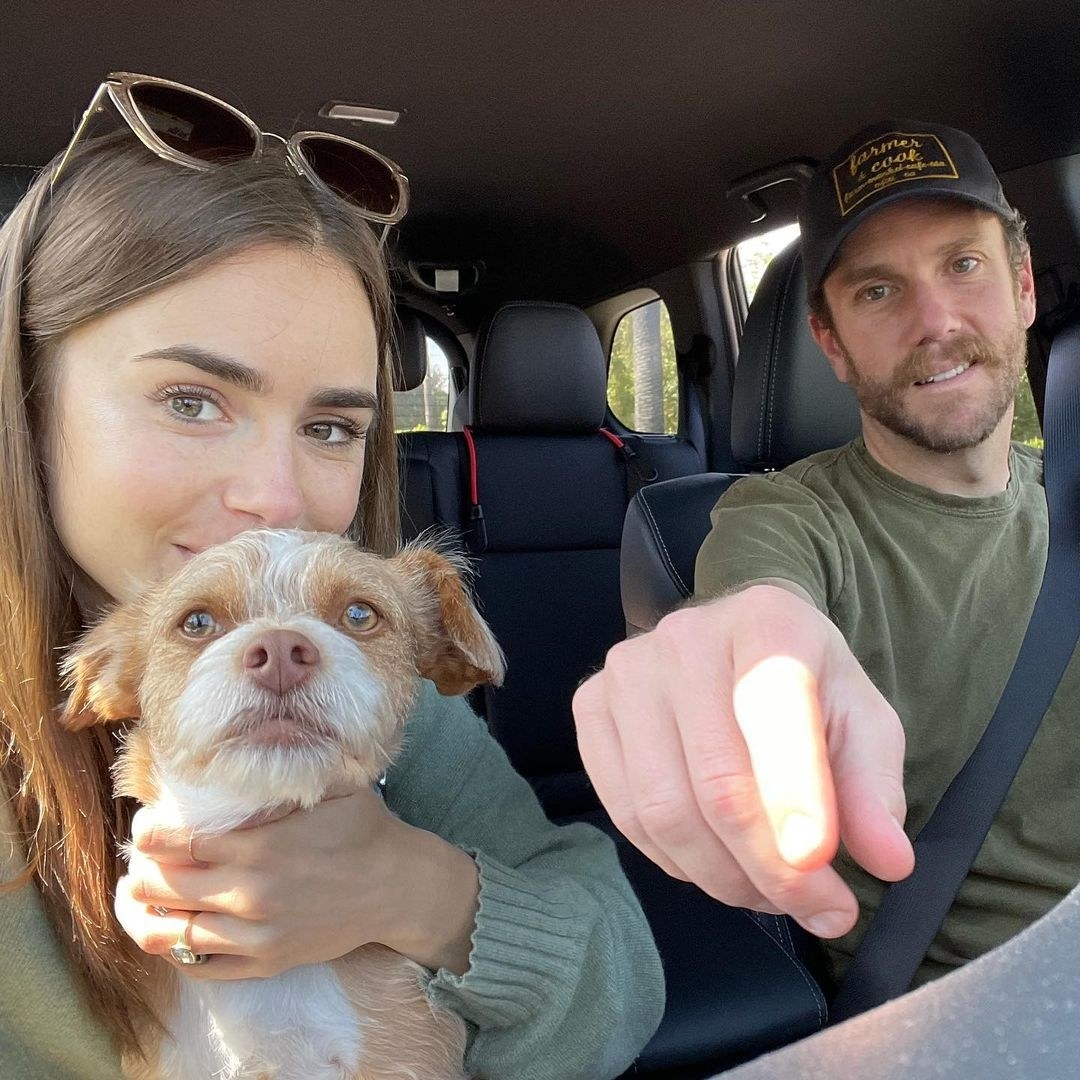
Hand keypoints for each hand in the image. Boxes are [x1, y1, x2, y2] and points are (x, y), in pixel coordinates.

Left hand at [116, 787, 479, 979]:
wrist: (396, 886)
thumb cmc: (363, 829)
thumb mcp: (330, 785)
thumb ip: (291, 764)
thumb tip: (263, 730)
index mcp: (259, 848)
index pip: (179, 844)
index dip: (150, 836)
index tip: (143, 827)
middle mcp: (250, 894)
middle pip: (167, 889)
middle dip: (142, 874)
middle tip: (138, 863)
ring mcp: (257, 935)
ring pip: (178, 934)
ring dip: (148, 917)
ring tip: (138, 903)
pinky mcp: (268, 962)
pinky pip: (206, 969)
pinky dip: (180, 954)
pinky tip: (173, 936)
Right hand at [573, 584, 914, 938]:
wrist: (738, 644)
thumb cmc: (806, 685)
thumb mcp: (863, 721)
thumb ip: (874, 787)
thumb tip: (887, 858)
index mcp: (767, 621)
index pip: (773, 711)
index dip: (794, 795)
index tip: (820, 867)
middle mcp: (686, 638)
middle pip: (716, 782)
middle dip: (771, 868)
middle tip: (821, 909)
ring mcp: (627, 672)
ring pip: (664, 810)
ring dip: (724, 877)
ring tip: (771, 893)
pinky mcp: (590, 707)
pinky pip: (626, 814)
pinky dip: (676, 862)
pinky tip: (717, 864)